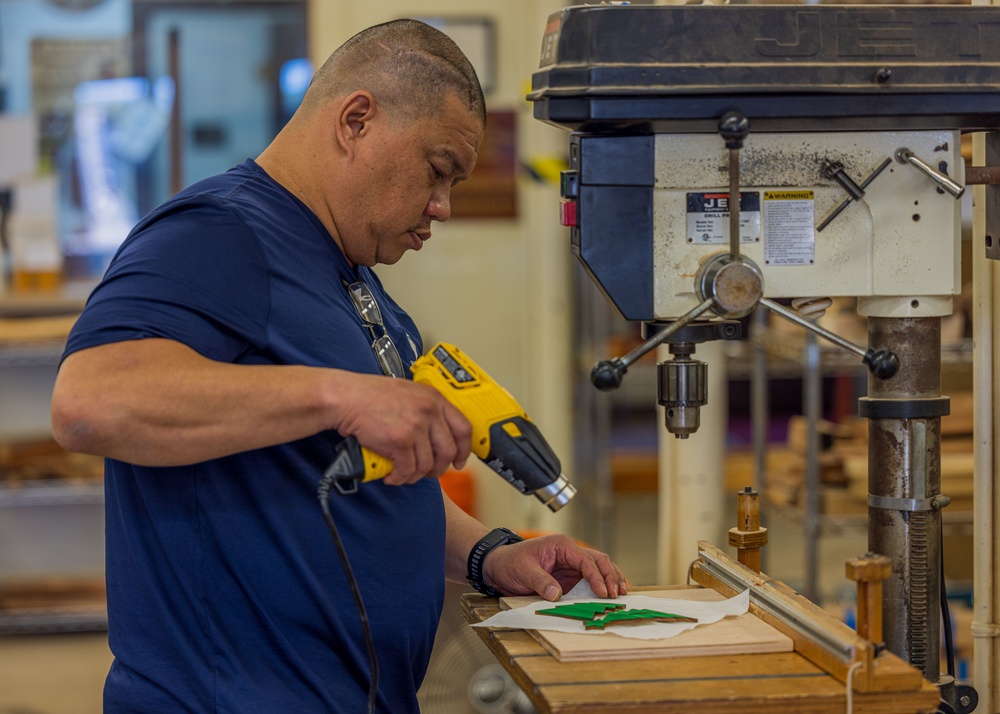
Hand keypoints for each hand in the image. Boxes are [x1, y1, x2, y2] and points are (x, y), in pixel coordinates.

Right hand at [330, 374, 471, 483]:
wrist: (346, 397)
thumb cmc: (370, 394)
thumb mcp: (408, 392)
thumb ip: (426, 409)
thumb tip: (436, 433)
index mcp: (434, 398)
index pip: (464, 428)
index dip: (464, 449)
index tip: (460, 461)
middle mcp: (429, 411)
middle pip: (448, 451)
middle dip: (439, 468)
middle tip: (428, 473)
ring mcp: (416, 427)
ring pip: (427, 464)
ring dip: (415, 475)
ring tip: (404, 473)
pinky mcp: (400, 442)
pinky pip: (407, 470)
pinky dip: (399, 477)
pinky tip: (391, 475)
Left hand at [481, 534, 627, 601]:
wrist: (498, 566)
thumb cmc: (510, 563)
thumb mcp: (523, 571)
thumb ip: (541, 582)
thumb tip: (557, 595)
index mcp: (561, 545)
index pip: (586, 560)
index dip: (597, 576)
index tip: (603, 592)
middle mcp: (569, 553)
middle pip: (598, 560)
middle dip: (610, 576)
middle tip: (617, 594)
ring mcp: (570, 565)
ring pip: (598, 568)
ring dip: (611, 579)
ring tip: (621, 593)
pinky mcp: (569, 577)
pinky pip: (589, 580)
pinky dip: (601, 586)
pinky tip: (610, 594)